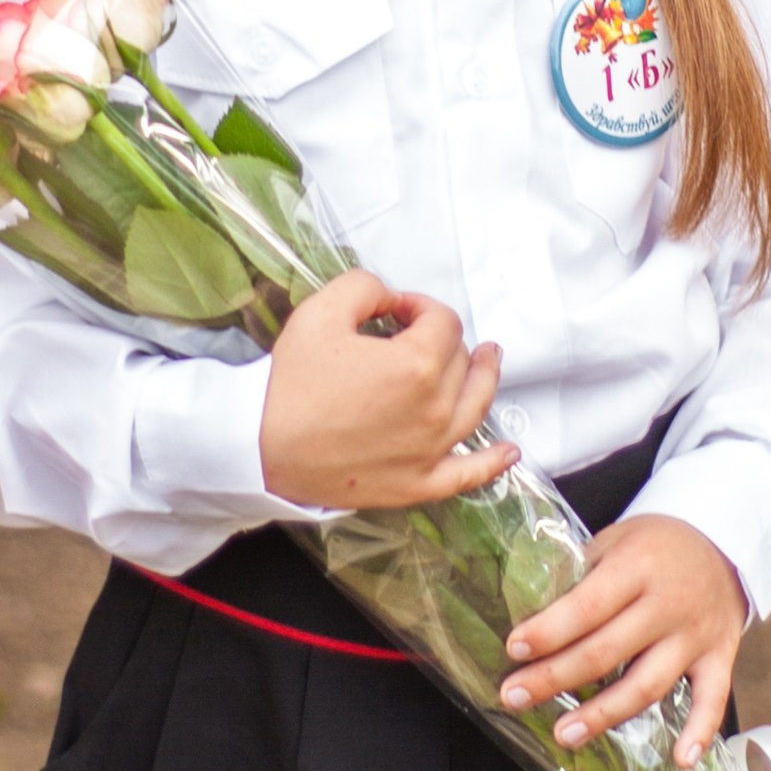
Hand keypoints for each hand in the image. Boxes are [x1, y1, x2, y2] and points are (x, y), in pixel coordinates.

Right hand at [259, 270, 514, 510]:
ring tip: (488, 360)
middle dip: (440, 339)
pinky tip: (509, 452)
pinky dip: (493, 464)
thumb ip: (365, 287)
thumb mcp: (320, 312)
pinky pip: (468, 475)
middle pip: (459, 359)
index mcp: (417, 364)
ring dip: (485, 379)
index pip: (441, 321)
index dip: (419, 306)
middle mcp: (436, 409)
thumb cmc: (290, 384)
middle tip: (408, 336)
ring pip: (476, 406)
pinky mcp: (419, 484)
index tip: (393, 311)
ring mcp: (432, 451)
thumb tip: (390, 299)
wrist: (261, 449)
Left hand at [500, 515, 745, 765]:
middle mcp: (669, 604)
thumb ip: (579, 577)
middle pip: (607, 652)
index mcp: (638, 567)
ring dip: (605, 715)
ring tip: (565, 734)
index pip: (589, 605)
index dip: (550, 631)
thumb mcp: (613, 541)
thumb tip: (527, 617)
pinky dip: (701, 731)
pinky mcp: (720, 658)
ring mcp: (696, 635)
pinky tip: (681, 760)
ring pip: (648, 684)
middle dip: (555, 678)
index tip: (515, 649)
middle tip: (515, 697)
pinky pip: (713, 699)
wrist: (722, 543)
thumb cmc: (654, 547)